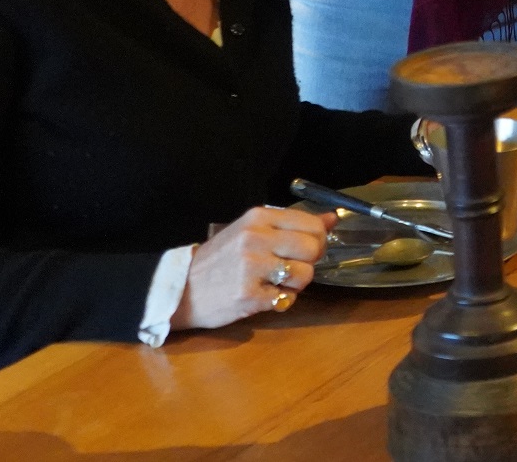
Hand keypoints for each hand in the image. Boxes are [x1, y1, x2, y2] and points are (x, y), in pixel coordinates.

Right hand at [171, 205, 333, 329]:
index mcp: (259, 217)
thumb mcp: (253, 231)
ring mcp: (251, 267)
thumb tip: (333, 218)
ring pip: (305, 275)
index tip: (305, 249)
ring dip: (296, 284)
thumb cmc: (221, 259)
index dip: (318, 240)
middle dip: (309, 262)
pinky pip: (287, 298)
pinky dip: (281, 300)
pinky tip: (264, 295)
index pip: (313, 225)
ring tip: (275, 283)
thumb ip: (293, 224)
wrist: (182, 289)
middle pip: (313, 249)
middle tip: (291, 268)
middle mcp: (256, 238)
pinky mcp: (248, 295)